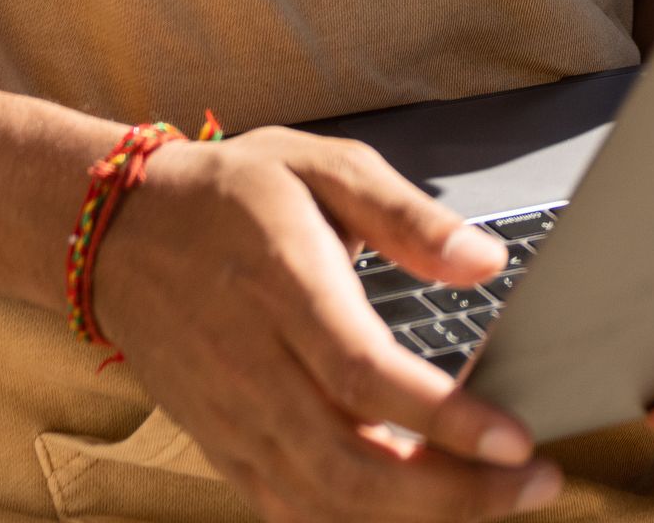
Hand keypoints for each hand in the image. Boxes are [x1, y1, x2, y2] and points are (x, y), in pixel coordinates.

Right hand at [96, 128, 564, 522]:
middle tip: (536, 481)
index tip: (517, 437)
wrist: (117, 236)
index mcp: (284, 291)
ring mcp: (233, 422)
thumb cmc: (229, 195)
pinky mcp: (223, 449)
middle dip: (456, 493)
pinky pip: (292, 510)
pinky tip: (418, 511)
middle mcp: (254, 371)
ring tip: (496, 497)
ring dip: (418, 517)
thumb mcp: (321, 166)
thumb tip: (485, 261)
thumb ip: (407, 214)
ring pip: (326, 504)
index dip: (446, 420)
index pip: (368, 379)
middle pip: (353, 466)